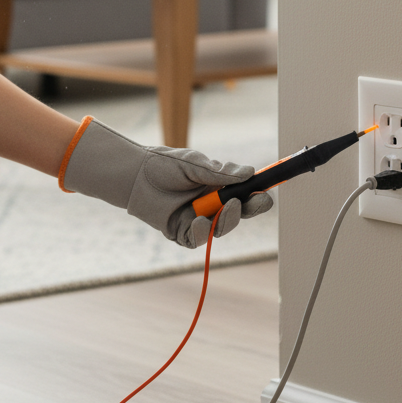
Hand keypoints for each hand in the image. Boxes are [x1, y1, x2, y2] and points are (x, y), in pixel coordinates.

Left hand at [61, 119, 272, 247]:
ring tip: (227, 207)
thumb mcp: (194, 163)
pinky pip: (197, 239)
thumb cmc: (164, 165)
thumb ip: (219, 172)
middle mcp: (212, 205)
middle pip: (239, 215)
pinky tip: (198, 221)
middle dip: (250, 210)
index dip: (258, 195)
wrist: (134, 174)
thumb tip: (248, 173)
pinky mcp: (182, 233)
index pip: (246, 195)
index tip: (268, 191)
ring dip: (228, 220)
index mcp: (219, 187)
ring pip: (221, 228)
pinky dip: (200, 232)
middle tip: (254, 202)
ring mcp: (198, 220)